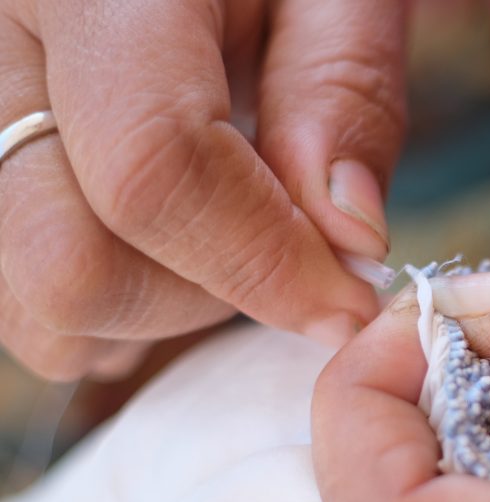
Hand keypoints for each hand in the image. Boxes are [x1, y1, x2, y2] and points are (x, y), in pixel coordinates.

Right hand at [0, 0, 407, 379]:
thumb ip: (344, 94)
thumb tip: (349, 242)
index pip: (153, 170)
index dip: (266, 262)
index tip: (350, 299)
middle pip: (70, 267)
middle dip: (206, 296)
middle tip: (286, 253)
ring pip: (42, 304)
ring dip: (162, 311)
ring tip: (228, 236)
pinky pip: (32, 306)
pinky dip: (124, 312)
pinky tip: (179, 248)